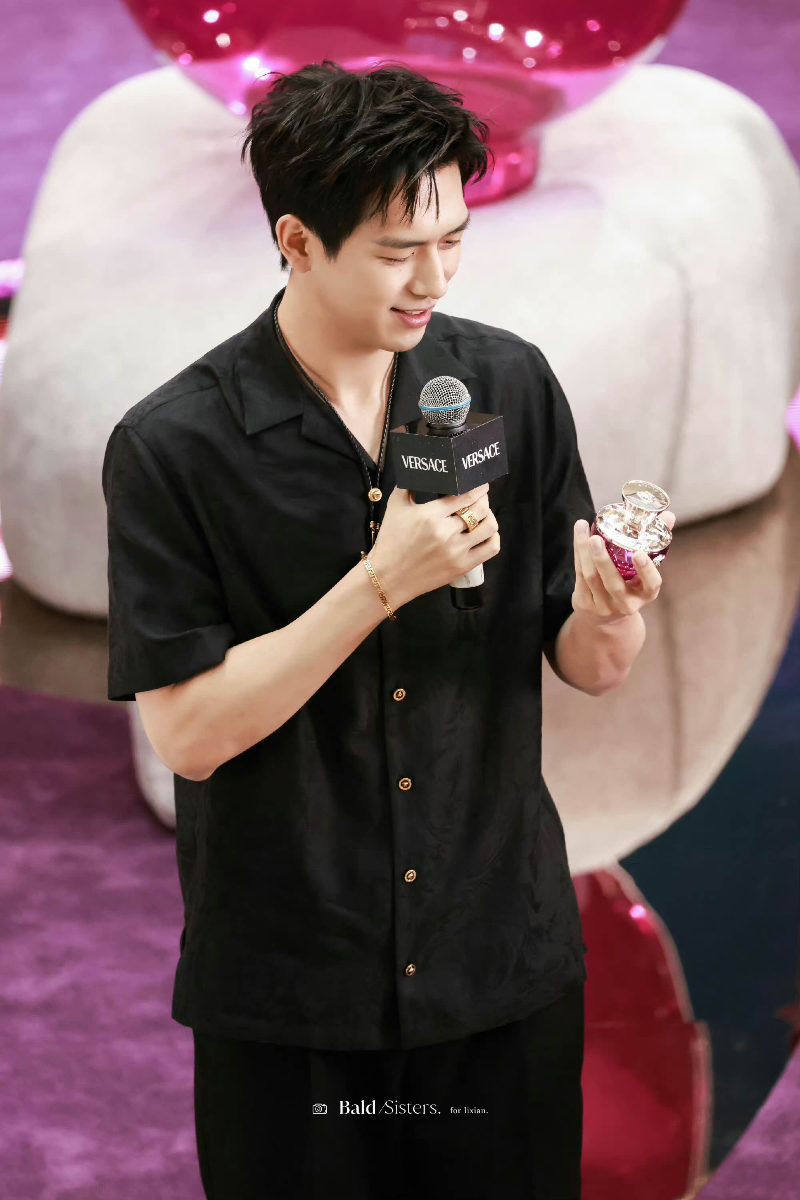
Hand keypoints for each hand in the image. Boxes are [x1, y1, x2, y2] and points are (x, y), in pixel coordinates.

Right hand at [369, 481, 498, 609]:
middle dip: (484, 500)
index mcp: (430, 515)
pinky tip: (485, 534)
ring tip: (482, 515)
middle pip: (480, 509)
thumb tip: (421, 469)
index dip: (478, 487)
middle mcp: (446, 532)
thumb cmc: (390, 541)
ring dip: (489, 517)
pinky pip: (491, 549)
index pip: (465, 495)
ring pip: (489, 527)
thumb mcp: (394, 507)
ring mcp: (456, 551)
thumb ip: (408, 484)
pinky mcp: (462, 566)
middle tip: (480, 498)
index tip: (481, 484)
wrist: (388, 577)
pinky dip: (493, 538)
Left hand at [571, 512, 675, 623]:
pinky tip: (579, 536)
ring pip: (591, 577)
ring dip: (584, 551)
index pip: (651, 585)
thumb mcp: (644, 570)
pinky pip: (579, 576)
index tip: (639, 553)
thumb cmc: (630, 583)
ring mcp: (604, 606)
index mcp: (646, 595)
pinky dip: (578, 554)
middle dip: (603, 560)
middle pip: (613, 584)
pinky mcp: (585, 603)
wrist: (605, 617)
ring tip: (582, 527)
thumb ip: (655, 540)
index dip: (646, 570)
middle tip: (596, 539)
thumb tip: (668, 515)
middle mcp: (626, 604)